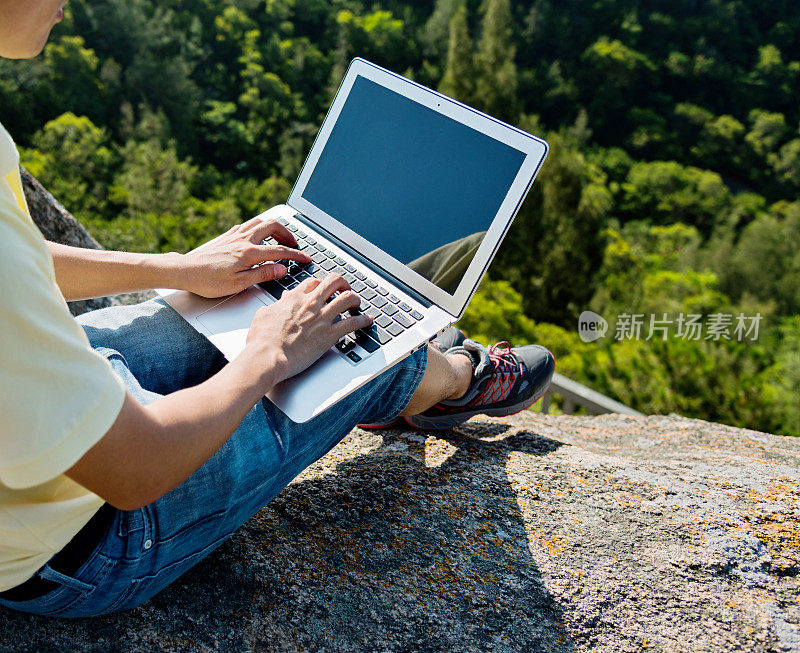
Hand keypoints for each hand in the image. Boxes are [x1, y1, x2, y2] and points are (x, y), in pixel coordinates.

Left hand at [179, 217, 311, 297]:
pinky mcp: (226, 236)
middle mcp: (243, 240)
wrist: (185, 271)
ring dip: (274, 228)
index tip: (306, 258)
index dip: (296, 254)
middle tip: (294, 244)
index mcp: (249, 253)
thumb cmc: (209, 281)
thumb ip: (263, 274)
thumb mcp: (239, 284)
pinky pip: (247, 225)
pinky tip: (258, 237)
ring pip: (260, 222)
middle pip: (272, 226)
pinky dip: (259, 228)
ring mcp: (234, 235)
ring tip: (280, 238)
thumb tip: (281, 268)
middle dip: (287, 234)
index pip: (280, 251)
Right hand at [244, 275, 372, 383]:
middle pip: (334, 281)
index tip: (324, 290)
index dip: (321, 284)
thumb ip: (276, 306)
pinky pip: (352, 323)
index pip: (313, 282)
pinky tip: (367, 321)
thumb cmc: (262, 340)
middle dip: (343, 283)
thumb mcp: (264, 314)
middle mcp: (311, 304)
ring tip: (357, 304)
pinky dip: (363, 321)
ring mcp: (321, 318)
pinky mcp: (329, 335)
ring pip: (347, 298)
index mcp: (294, 298)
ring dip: (355, 299)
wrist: (267, 356)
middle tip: (345, 290)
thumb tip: (281, 301)